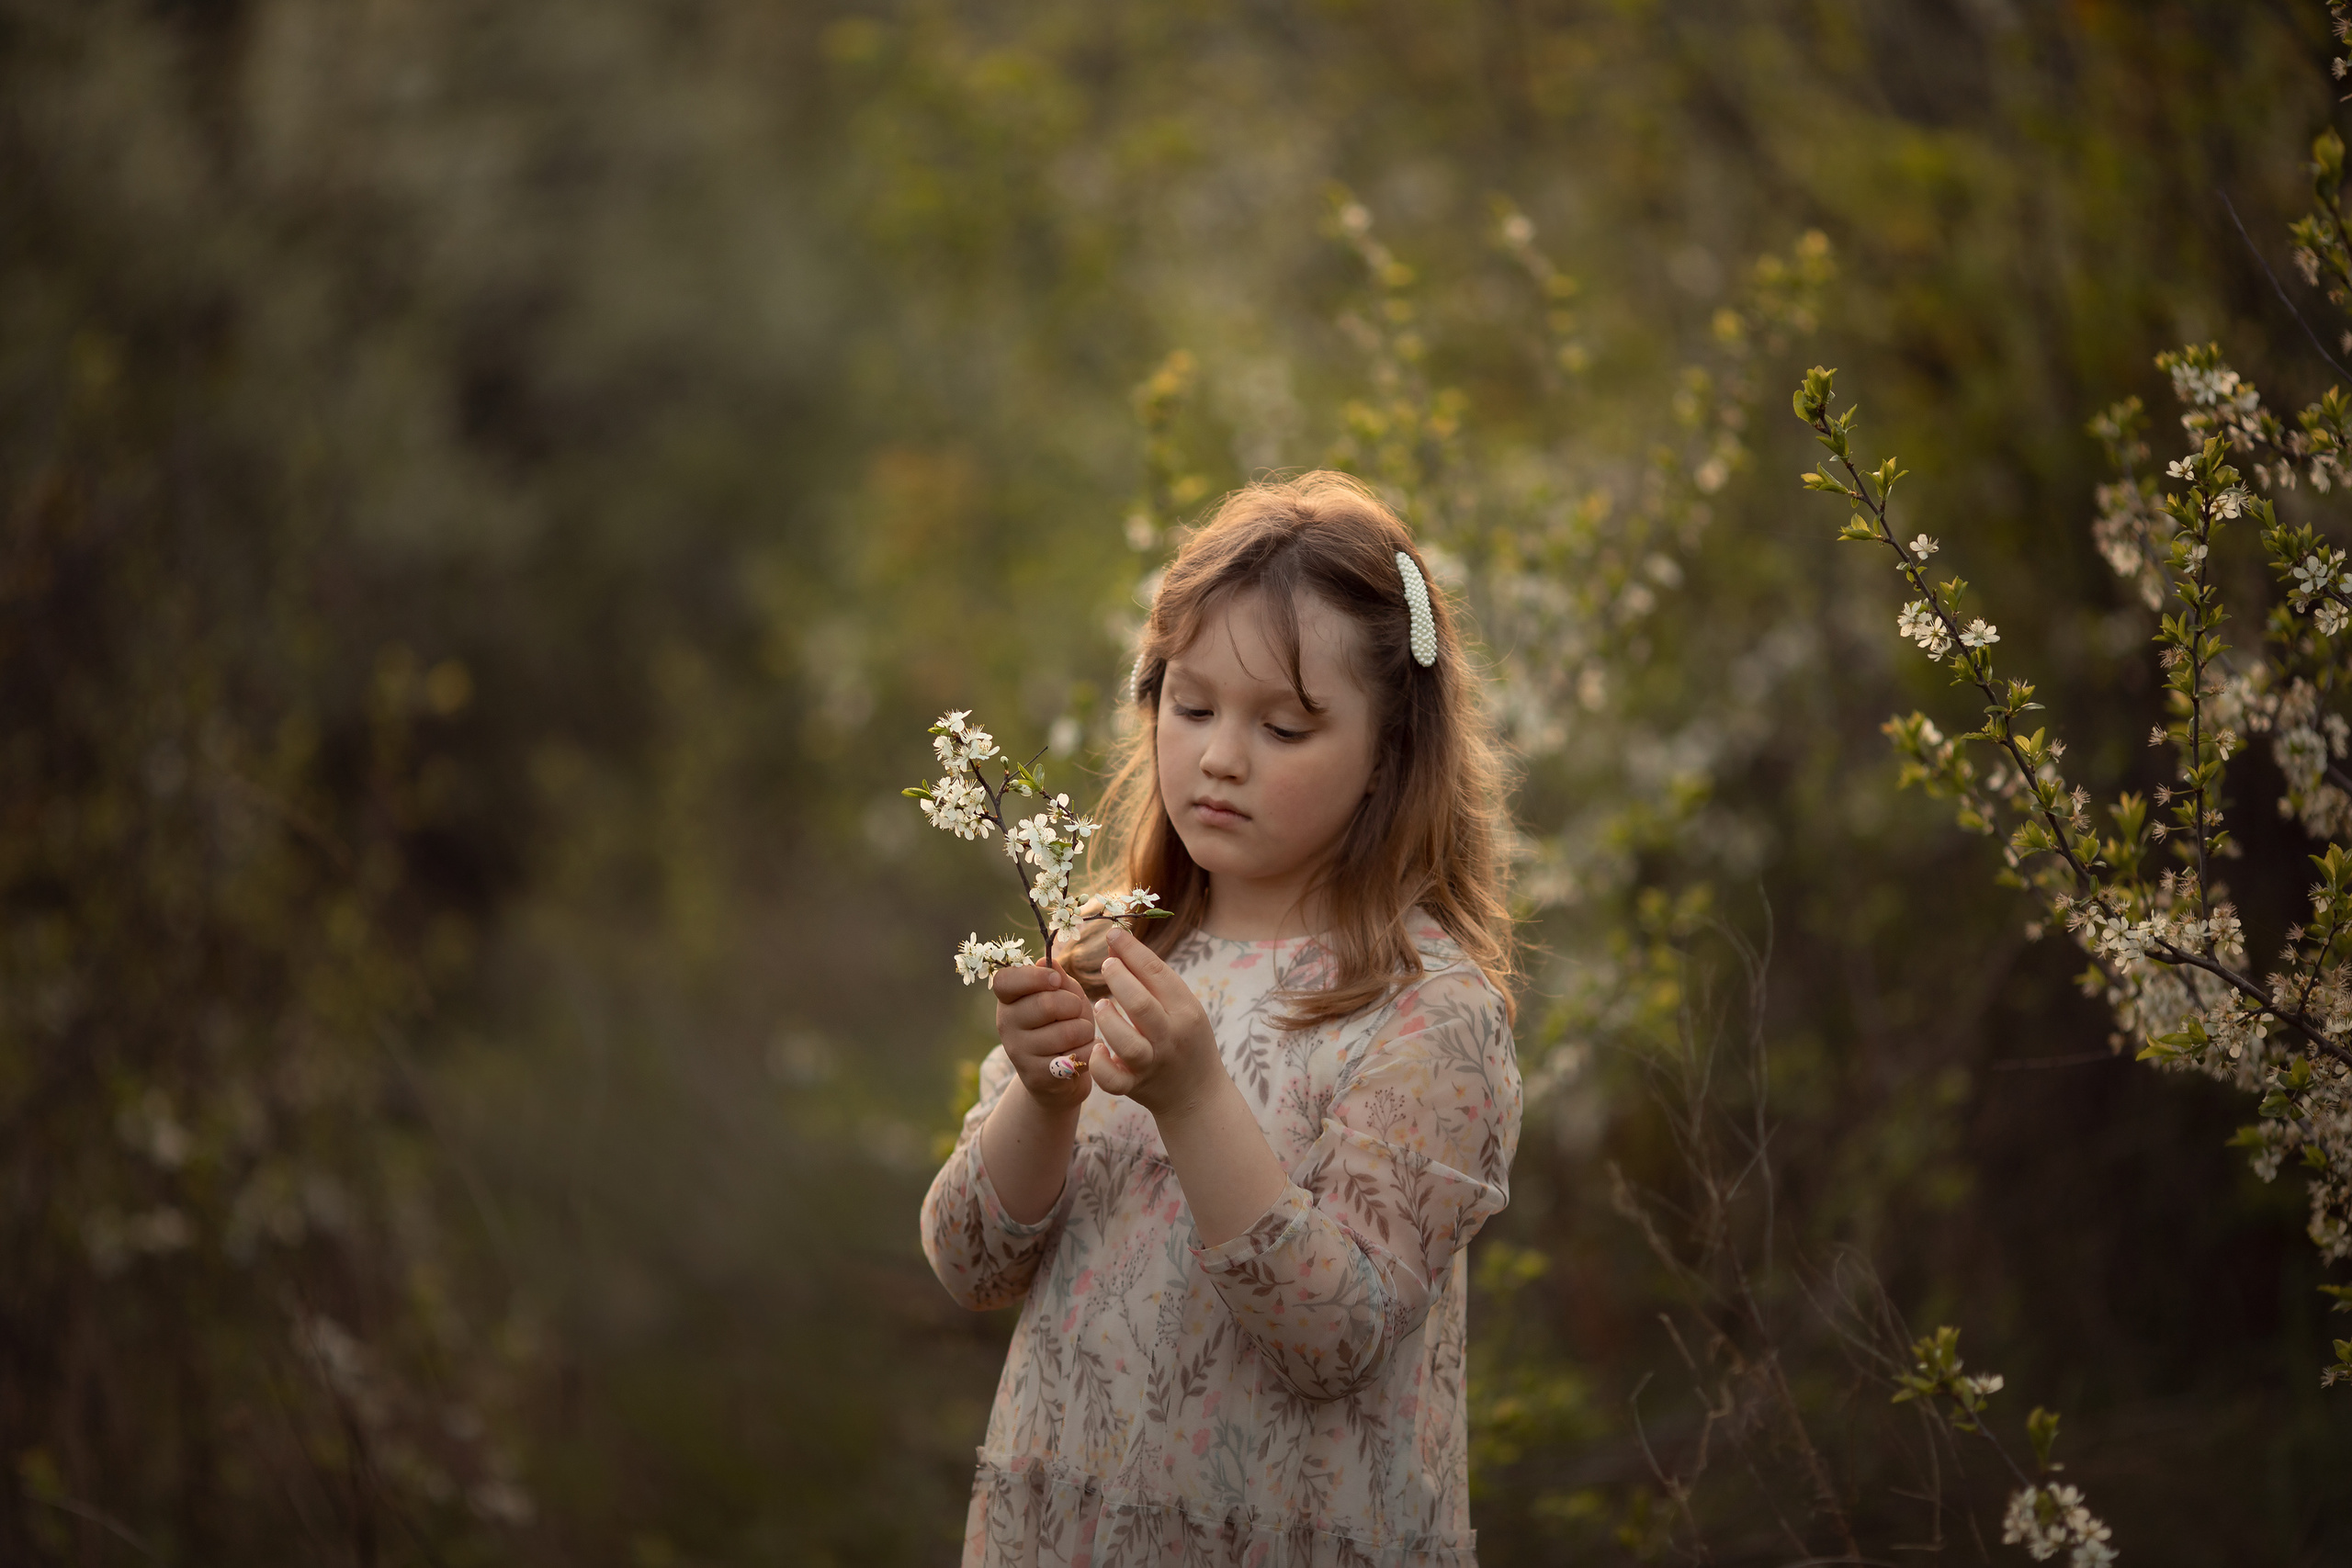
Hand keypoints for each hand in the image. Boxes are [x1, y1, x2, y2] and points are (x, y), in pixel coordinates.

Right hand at [990, 963, 1097, 1111]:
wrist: (1059, 1077)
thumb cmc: (1062, 1025)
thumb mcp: (1063, 995)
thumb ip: (1057, 978)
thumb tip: (1046, 960)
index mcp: (1008, 1000)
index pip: (1005, 981)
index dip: (1035, 977)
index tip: (1056, 982)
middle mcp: (1006, 1024)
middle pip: (1046, 1004)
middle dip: (1074, 1006)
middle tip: (1076, 1012)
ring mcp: (1018, 1052)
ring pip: (1067, 1032)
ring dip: (1085, 1030)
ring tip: (1080, 1034)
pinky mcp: (1036, 1076)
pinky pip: (1076, 1056)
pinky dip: (1089, 1052)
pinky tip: (1081, 1054)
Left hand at [1087, 927, 1222, 1113]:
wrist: (1197, 1095)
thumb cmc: (1185, 1040)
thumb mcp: (1181, 1007)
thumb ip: (1152, 980)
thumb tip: (1116, 945)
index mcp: (1186, 1010)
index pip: (1157, 973)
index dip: (1132, 950)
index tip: (1112, 934)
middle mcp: (1170, 1036)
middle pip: (1141, 1005)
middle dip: (1119, 979)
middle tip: (1106, 965)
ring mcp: (1152, 1064)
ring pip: (1127, 1043)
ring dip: (1108, 1020)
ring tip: (1100, 1005)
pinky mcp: (1135, 1086)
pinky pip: (1114, 1080)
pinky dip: (1101, 1064)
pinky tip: (1097, 1048)